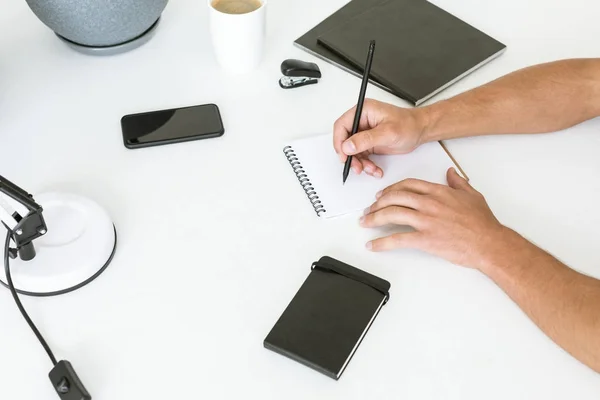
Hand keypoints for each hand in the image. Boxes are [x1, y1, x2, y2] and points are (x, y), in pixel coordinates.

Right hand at [333, 99, 427, 177]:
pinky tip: (374, 168)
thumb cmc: (409, 124)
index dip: (339, 142)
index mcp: (363, 111)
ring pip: (352, 151)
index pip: (342, 126)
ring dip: (359, 163)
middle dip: (350, 156)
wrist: (421, 130)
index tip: (344, 155)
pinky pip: (361, 156)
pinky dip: (366, 164)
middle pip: (345, 140)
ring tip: (369, 168)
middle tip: (356, 166)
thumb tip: (347, 146)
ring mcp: (365, 132)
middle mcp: (362, 121)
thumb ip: (366, 139)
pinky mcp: (369, 143)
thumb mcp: (387, 133)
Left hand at [360, 168, 507, 269]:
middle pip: (394, 198)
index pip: (407, 185)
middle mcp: (428, 204)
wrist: (489, 242)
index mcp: (438, 192)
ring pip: (391, 214)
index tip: (382, 194)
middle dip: (377, 203)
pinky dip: (381, 242)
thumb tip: (451, 172)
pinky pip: (397, 239)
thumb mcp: (472, 195)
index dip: (390, 189)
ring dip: (374, 218)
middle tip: (369, 209)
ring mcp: (426, 221)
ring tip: (365, 223)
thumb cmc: (482, 222)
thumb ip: (458, 182)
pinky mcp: (425, 239)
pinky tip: (373, 245)